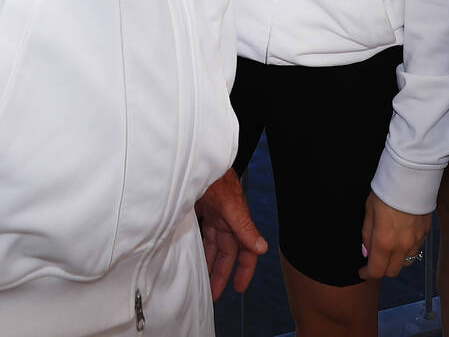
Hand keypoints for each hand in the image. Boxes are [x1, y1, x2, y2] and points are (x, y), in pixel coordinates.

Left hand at [194, 168, 266, 297]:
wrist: (198, 153)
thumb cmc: (217, 173)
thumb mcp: (230, 203)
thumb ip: (244, 226)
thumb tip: (262, 248)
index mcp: (237, 220)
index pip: (245, 251)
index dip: (244, 271)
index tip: (239, 288)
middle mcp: (226, 219)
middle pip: (226, 253)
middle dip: (221, 273)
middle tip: (213, 294)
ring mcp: (212, 213)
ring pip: (211, 244)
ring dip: (208, 261)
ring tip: (200, 280)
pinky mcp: (198, 207)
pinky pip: (198, 232)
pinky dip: (195, 244)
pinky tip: (187, 254)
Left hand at [359, 191, 429, 280]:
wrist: (411, 178)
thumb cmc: (385, 192)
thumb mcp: (369, 211)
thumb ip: (367, 235)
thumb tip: (367, 253)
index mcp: (384, 242)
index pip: (376, 271)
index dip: (367, 274)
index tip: (362, 271)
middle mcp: (402, 247)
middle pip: (392, 272)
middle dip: (381, 269)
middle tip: (374, 259)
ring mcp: (416, 241)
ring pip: (406, 263)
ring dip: (396, 261)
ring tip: (389, 248)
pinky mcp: (426, 234)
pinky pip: (415, 250)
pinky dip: (407, 250)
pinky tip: (401, 238)